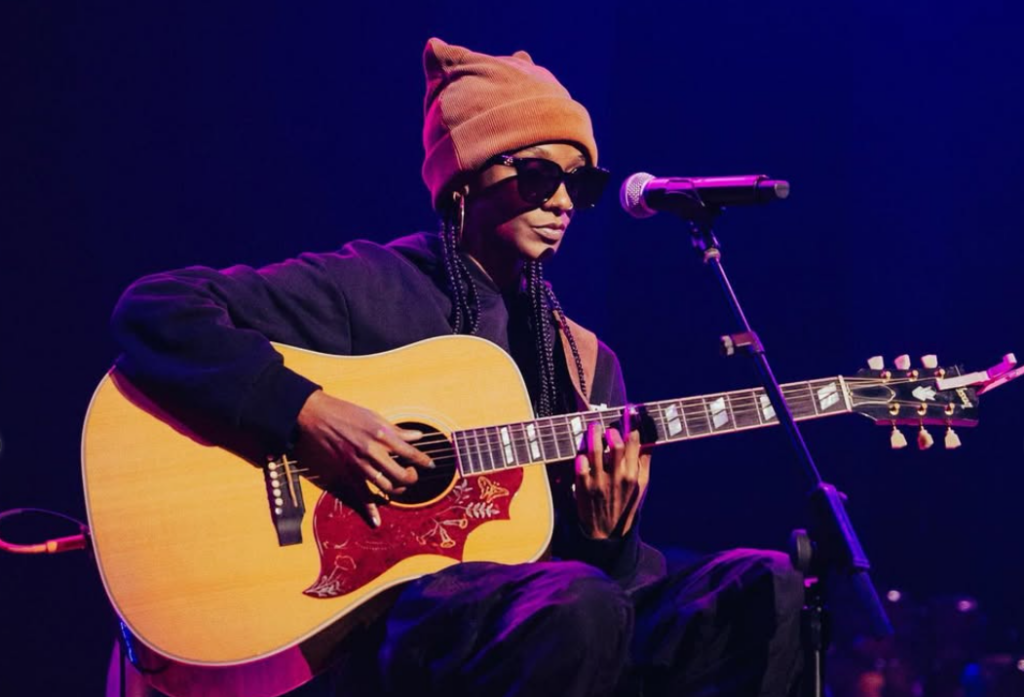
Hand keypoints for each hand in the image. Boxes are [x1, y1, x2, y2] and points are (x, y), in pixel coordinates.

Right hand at [295, 390, 432, 526]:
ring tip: (400, 484)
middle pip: (401, 475)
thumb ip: (396, 430)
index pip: (410, 453)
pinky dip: (370, 509)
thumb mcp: (374, 416)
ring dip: (397, 490)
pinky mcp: (347, 473)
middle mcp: (372, 452)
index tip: (431, 465)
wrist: (316, 416)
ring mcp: (359, 465)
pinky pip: (361, 495)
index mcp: (381, 435)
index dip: (423, 461)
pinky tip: (376, 521)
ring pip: (386, 487)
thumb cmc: (346, 412)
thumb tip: (417, 436)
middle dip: (412, 478)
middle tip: (413, 474)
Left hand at [574, 417, 650, 538]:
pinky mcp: (583, 487)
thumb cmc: (626, 504)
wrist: (608, 533)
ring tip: (593, 428)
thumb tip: (651, 438)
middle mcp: (617, 477)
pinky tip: (582, 450)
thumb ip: (645, 460)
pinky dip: (580, 455)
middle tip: (607, 426)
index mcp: (634, 475)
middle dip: (611, 429)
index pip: (635, 443)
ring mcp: (599, 482)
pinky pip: (580, 465)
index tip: (629, 412)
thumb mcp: (642, 485)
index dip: (631, 424)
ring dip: (594, 435)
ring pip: (595, 451)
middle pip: (616, 444)